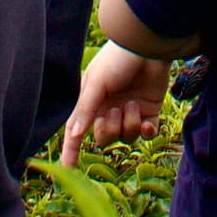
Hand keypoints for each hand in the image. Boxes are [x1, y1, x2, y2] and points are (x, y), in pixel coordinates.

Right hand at [57, 40, 174, 164]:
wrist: (149, 47)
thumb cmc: (118, 60)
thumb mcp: (97, 83)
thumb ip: (86, 109)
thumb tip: (74, 134)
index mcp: (91, 102)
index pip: (77, 130)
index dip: (71, 149)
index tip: (66, 169)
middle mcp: (109, 109)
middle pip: (105, 137)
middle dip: (110, 129)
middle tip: (116, 110)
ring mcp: (129, 111)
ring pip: (126, 136)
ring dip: (130, 124)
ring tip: (133, 104)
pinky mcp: (150, 111)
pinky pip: (146, 133)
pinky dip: (147, 130)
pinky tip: (148, 122)